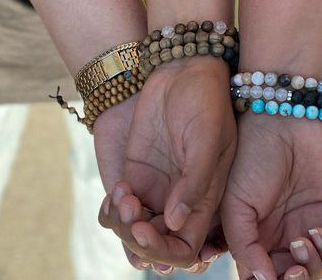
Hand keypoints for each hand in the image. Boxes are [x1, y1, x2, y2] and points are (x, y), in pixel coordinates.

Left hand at [95, 56, 236, 269]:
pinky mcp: (136, 172)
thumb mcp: (208, 138)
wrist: (183, 71)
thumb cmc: (206, 101)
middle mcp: (181, 197)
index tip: (147, 231)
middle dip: (139, 240)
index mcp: (206, 196)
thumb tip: (175, 222)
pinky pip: (120, 207)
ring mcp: (157, 185)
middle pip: (157, 244)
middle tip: (131, 212)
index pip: (186, 246)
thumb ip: (196, 180)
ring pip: (134, 229)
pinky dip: (113, 210)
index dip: (166, 251)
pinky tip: (117, 190)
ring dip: (123, 225)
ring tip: (123, 195)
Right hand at [221, 112, 321, 279]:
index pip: (258, 274)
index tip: (265, 278)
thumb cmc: (252, 156)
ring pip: (315, 269)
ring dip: (310, 268)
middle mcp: (280, 233)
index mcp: (253, 233)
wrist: (284, 120)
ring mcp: (306, 223)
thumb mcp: (234, 204)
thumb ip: (243, 246)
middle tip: (289, 273)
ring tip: (301, 243)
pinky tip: (316, 233)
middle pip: (288, 276)